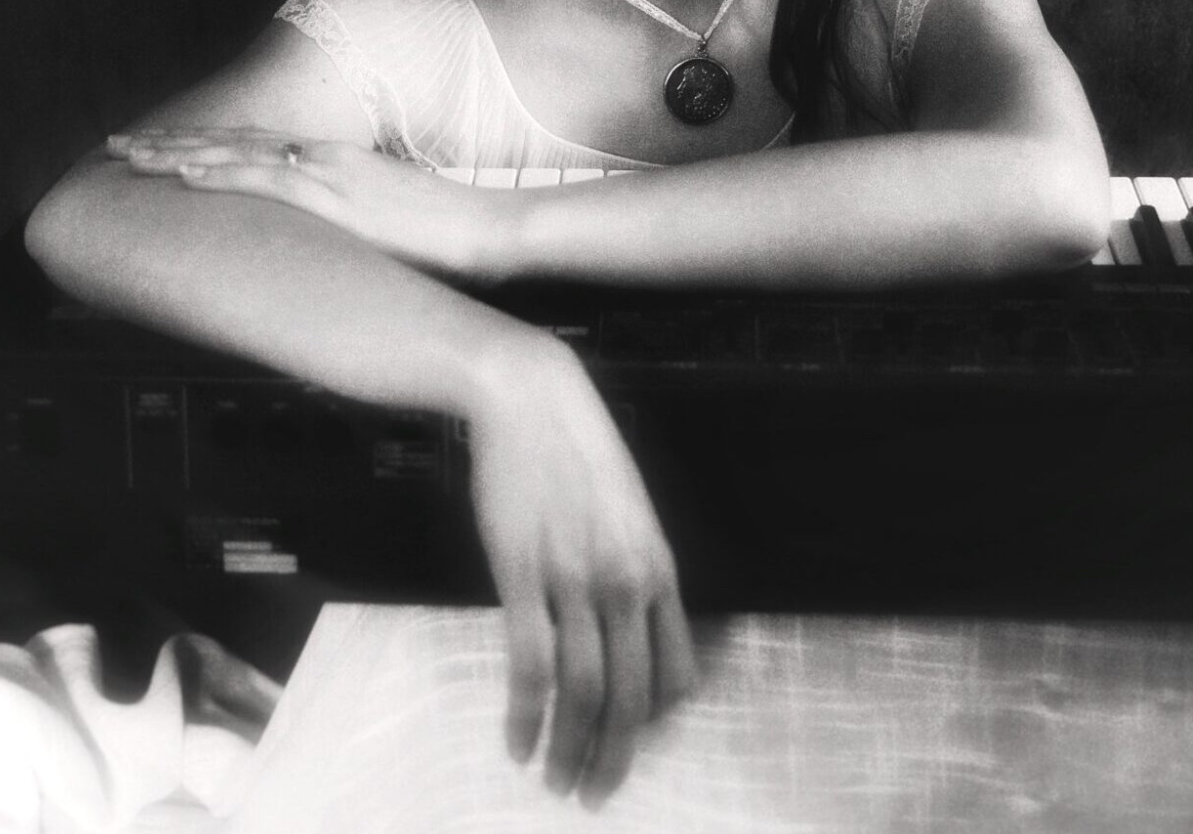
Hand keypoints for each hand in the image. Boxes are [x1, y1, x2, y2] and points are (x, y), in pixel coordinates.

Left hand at [106, 129, 517, 285]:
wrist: (488, 232)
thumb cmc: (448, 240)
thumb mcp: (387, 231)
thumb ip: (349, 231)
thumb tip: (324, 254)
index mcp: (334, 163)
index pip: (255, 147)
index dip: (204, 145)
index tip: (162, 148)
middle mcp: (322, 158)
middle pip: (231, 142)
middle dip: (172, 143)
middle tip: (119, 145)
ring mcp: (326, 172)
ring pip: (234, 153)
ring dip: (178, 152)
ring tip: (130, 155)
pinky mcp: (333, 195)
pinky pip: (262, 179)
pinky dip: (219, 173)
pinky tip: (183, 174)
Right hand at [466, 348, 697, 806]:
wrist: (532, 398)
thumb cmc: (578, 450)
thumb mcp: (629, 510)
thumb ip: (633, 568)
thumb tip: (629, 624)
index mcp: (659, 569)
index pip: (675, 672)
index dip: (655, 722)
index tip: (629, 743)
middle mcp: (626, 583)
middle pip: (630, 697)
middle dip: (613, 756)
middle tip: (594, 794)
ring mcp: (574, 580)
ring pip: (582, 692)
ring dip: (569, 749)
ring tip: (556, 782)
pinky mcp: (523, 574)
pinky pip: (531, 664)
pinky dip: (525, 715)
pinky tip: (517, 742)